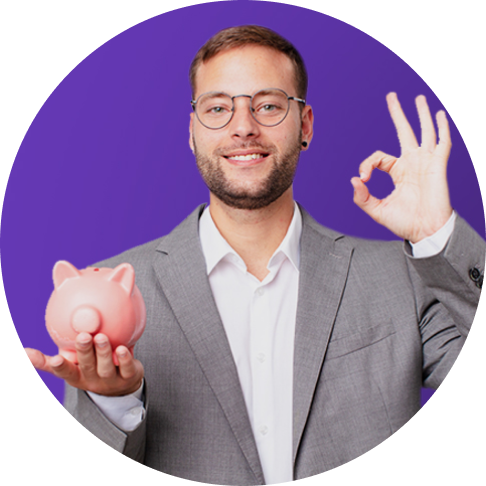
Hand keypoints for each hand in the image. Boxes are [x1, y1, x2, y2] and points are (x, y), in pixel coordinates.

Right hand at [24, 332, 143, 396]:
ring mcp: (110, 380)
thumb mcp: (71, 365)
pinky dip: (124, 359)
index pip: (66, 372)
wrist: (121, 384)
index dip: (60, 367)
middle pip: (87, 366)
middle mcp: (92, 379)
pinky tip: (122, 349)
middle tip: (83, 336)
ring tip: (101, 337)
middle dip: (84, 352)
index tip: (55, 358)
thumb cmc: (90, 368)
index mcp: (76, 376)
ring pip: (106, 367)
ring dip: (103, 352)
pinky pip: (127, 368)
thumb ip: (49, 358)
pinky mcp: (128, 377)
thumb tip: (22, 351)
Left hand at [351, 92, 452, 243]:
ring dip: (421, 115)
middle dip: (398, 114)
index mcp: (398, 172)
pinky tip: (439, 115)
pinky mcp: (438, 166)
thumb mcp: (377, 210)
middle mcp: (412, 163)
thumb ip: (362, 198)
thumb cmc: (405, 223)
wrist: (425, 231)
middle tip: (391, 96)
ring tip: (418, 98)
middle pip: (404, 132)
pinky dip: (441, 129)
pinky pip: (442, 143)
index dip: (367, 164)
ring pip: (424, 132)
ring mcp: (426, 162)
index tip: (363, 178)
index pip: (379, 157)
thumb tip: (354, 180)